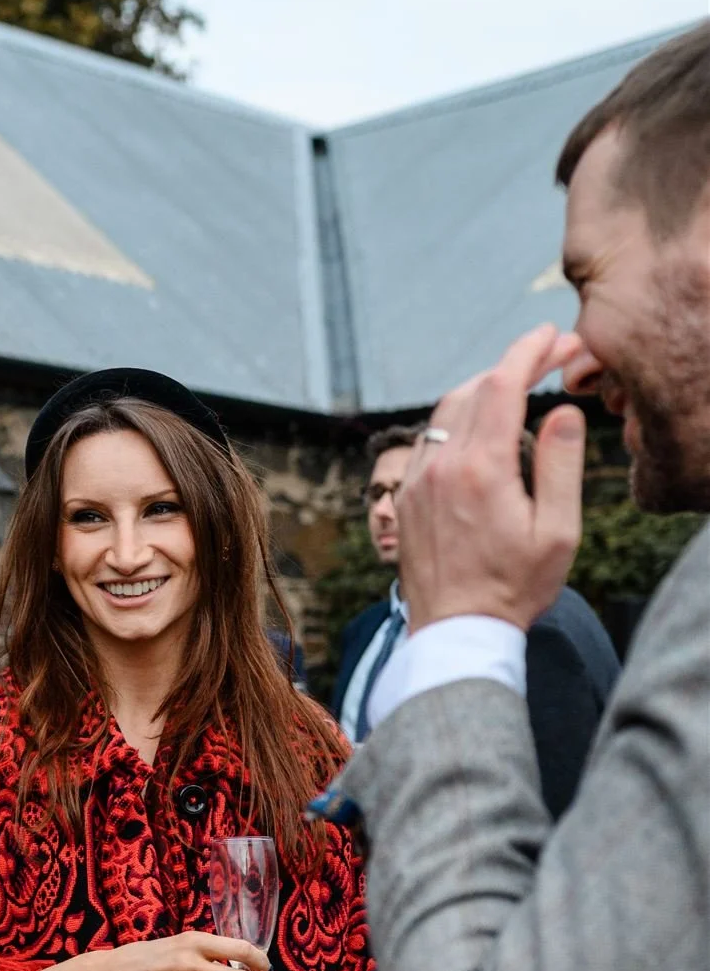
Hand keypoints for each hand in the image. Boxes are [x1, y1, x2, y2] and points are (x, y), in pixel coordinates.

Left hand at [396, 324, 587, 631]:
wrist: (455, 633)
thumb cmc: (512, 589)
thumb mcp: (556, 532)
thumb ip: (560, 466)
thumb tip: (563, 412)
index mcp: (481, 470)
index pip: (503, 385)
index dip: (529, 352)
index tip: (553, 337)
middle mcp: (441, 467)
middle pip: (474, 390)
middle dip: (512, 365)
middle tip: (548, 359)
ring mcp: (418, 481)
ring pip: (446, 412)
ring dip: (482, 389)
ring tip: (519, 388)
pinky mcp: (407, 497)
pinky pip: (429, 439)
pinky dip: (457, 420)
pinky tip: (480, 429)